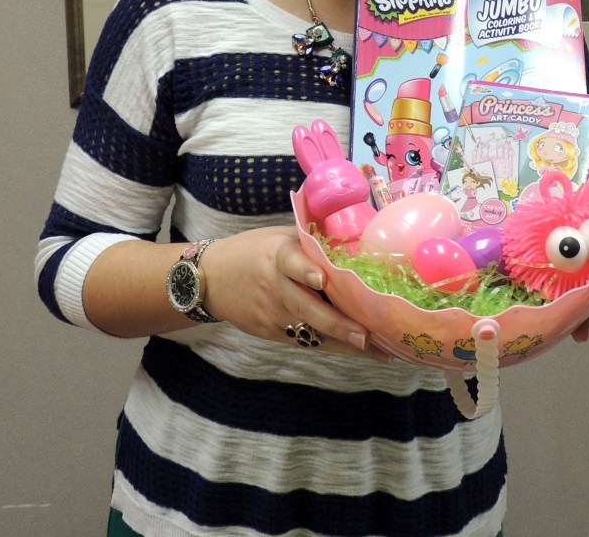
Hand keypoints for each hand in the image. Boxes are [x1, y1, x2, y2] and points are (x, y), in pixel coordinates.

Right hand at [201, 226, 391, 361]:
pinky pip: (305, 341)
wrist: (210, 279)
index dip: (306, 271)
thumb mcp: (277, 237)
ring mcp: (272, 315)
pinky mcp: (271, 333)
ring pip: (311, 331)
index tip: (323, 280)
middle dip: (337, 324)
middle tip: (366, 335)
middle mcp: (274, 287)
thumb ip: (309, 243)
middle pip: (306, 308)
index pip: (290, 263)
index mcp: (275, 256)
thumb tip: (354, 243)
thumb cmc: (252, 251)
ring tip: (378, 350)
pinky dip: (332, 346)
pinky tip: (360, 351)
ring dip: (344, 342)